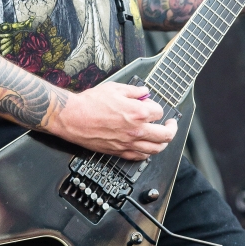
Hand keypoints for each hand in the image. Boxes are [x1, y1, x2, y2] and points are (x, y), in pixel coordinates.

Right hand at [50, 80, 177, 159]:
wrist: (72, 117)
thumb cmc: (90, 103)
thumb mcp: (114, 88)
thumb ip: (133, 91)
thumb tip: (144, 92)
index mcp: (137, 112)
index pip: (159, 112)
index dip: (157, 107)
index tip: (152, 105)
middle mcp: (136, 130)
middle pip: (165, 135)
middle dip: (171, 128)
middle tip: (171, 124)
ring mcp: (128, 143)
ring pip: (156, 149)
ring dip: (163, 143)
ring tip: (163, 137)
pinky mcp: (119, 152)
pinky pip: (140, 157)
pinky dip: (148, 153)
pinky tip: (147, 147)